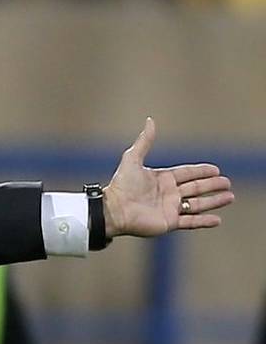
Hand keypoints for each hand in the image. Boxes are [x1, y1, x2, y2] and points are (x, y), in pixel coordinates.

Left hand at [104, 118, 233, 237]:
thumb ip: (144, 141)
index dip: (201, 171)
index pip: (187, 173)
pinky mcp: (169, 222)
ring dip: (214, 201)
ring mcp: (169, 209)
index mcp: (162, 179)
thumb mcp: (132, 159)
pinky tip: (217, 219)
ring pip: (197, 204)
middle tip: (227, 183)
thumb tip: (150, 120)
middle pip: (196, 188)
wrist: (114, 210)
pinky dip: (204, 221)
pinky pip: (191, 222)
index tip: (216, 169)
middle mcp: (168, 193)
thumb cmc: (121, 185)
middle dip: (212, 185)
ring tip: (230, 197)